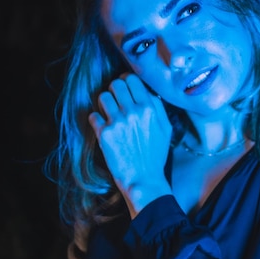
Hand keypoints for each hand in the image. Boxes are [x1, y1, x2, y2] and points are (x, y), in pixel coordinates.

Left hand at [88, 73, 172, 216]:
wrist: (143, 179)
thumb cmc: (155, 155)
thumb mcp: (165, 129)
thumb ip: (157, 107)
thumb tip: (146, 91)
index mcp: (149, 108)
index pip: (132, 79)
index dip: (127, 82)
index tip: (125, 90)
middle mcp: (133, 112)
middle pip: (115, 84)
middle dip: (115, 91)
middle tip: (117, 102)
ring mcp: (117, 122)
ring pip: (102, 96)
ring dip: (105, 104)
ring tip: (110, 114)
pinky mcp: (104, 133)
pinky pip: (93, 115)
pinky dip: (97, 120)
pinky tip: (104, 128)